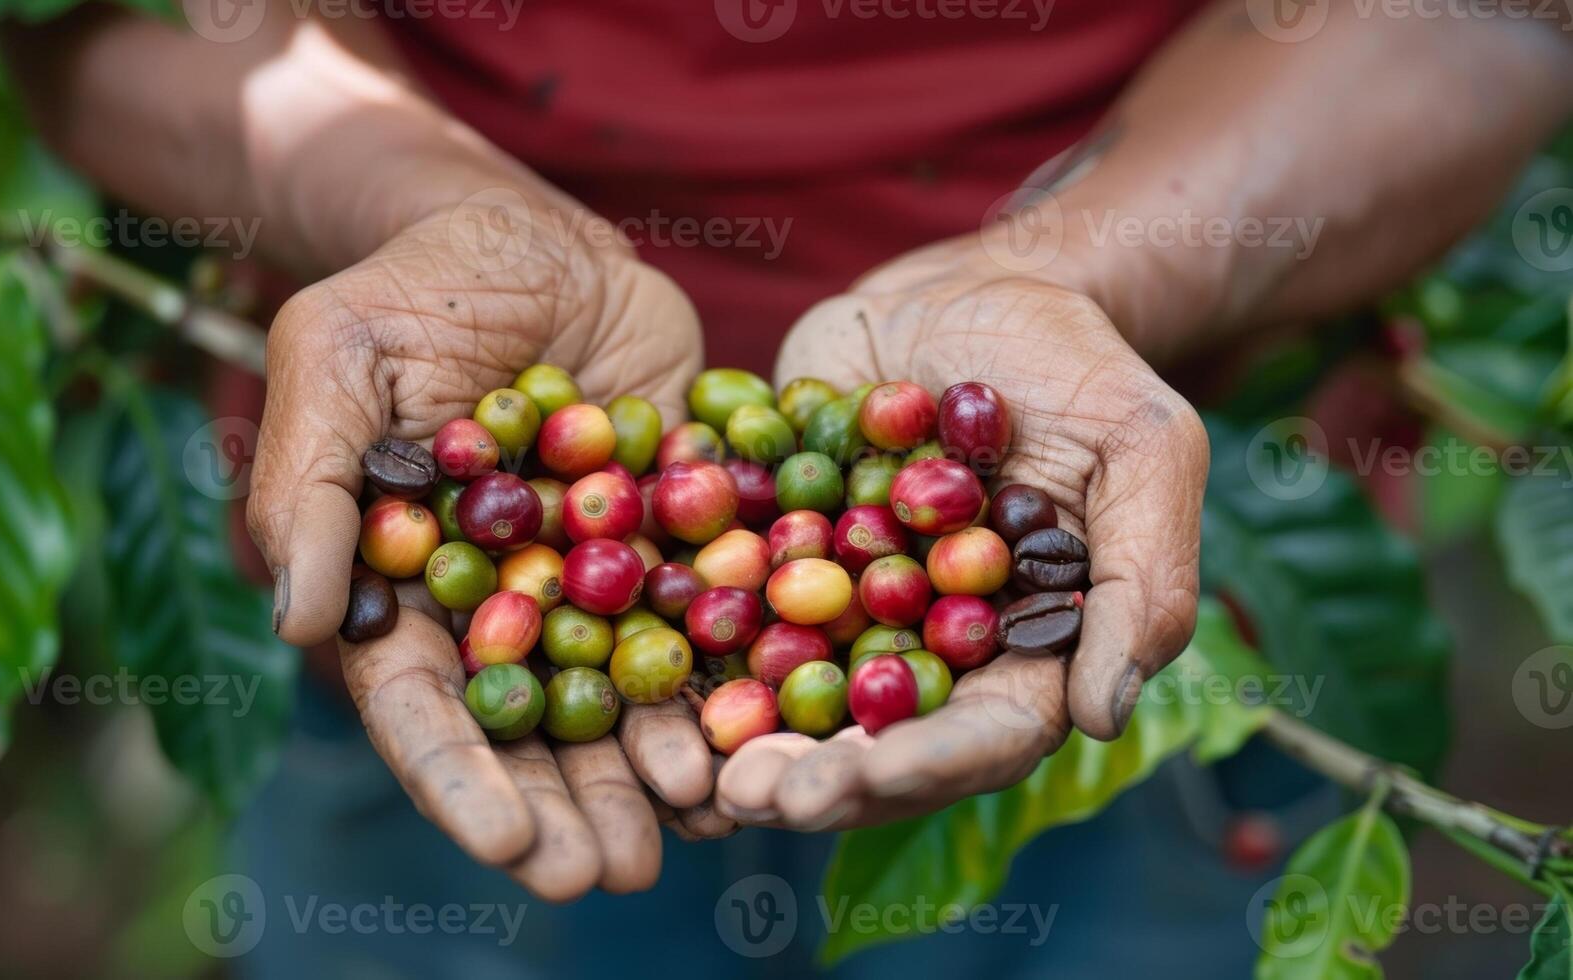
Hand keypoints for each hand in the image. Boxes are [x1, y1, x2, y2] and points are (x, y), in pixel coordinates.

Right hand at [247, 194, 718, 898]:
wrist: (537, 235)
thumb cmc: (414, 286)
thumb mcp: (336, 356)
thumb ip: (313, 484)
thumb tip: (302, 622)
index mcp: (405, 587)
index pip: (418, 703)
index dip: (457, 776)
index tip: (505, 844)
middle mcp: (501, 608)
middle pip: (526, 731)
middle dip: (560, 809)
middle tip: (600, 876)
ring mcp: (593, 585)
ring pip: (619, 701)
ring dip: (647, 776)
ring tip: (687, 834)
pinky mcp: (675, 546)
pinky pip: (703, 629)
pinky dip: (726, 687)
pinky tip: (753, 746)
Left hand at [717, 257, 1208, 830]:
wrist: (965, 286)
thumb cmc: (1073, 361)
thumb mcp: (1142, 446)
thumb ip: (1142, 575)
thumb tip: (1104, 715)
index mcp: (1024, 646)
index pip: (982, 733)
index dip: (922, 764)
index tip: (860, 778)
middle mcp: (930, 648)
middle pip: (876, 741)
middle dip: (817, 778)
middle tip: (752, 797)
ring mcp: (846, 608)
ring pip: (793, 701)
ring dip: (744, 743)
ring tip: (693, 770)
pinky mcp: (775, 557)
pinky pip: (726, 617)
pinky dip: (690, 653)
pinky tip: (639, 677)